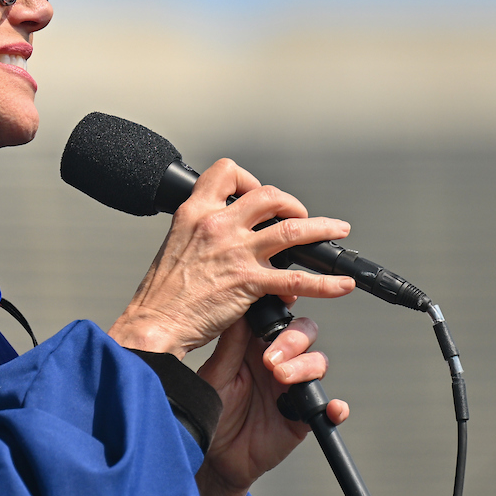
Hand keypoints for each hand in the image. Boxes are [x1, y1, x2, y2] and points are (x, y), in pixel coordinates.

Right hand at [108, 159, 353, 357]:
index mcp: (195, 212)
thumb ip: (204, 233)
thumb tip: (233, 240)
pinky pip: (297, 279)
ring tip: (337, 231)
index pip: (226, 173)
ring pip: (292, 229)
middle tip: (299, 215)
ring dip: (321, 229)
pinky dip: (326, 283)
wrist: (154, 322)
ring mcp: (235, 252)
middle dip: (292, 203)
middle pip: (268, 196)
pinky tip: (341, 285)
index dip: (248, 179)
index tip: (256, 194)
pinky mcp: (248, 282)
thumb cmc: (162, 293)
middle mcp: (217, 225)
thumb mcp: (176, 244)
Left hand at [193, 316, 349, 495]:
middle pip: (304, 333)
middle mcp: (278, 361)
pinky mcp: (303, 415)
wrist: (215, 458)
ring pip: (318, 362)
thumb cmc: (211, 412)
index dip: (285, 305)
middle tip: (270, 359)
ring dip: (306, 366)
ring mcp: (293, 387)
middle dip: (294, 340)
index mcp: (254, 345)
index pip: (277, 317)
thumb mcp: (215, 376)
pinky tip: (332, 408)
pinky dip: (336, 406)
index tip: (283, 301)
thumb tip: (239, 309)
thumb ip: (231, 345)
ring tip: (282, 378)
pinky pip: (328, 407)